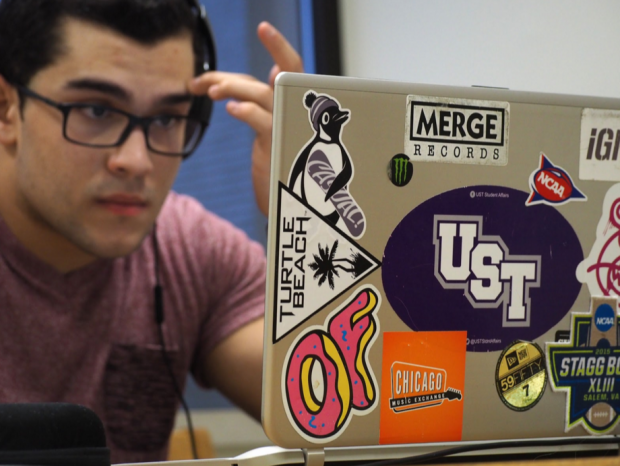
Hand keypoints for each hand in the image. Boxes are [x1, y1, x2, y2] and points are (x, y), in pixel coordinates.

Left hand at [189, 21, 303, 215]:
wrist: (291, 207)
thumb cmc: (277, 168)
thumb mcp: (266, 132)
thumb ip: (256, 106)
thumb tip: (228, 87)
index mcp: (292, 107)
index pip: (288, 68)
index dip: (278, 46)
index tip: (263, 27)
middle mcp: (296, 113)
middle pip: (279, 74)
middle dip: (262, 56)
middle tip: (217, 70)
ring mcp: (290, 128)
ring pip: (263, 94)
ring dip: (234, 87)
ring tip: (210, 91)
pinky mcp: (279, 146)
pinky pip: (262, 121)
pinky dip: (246, 111)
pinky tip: (230, 110)